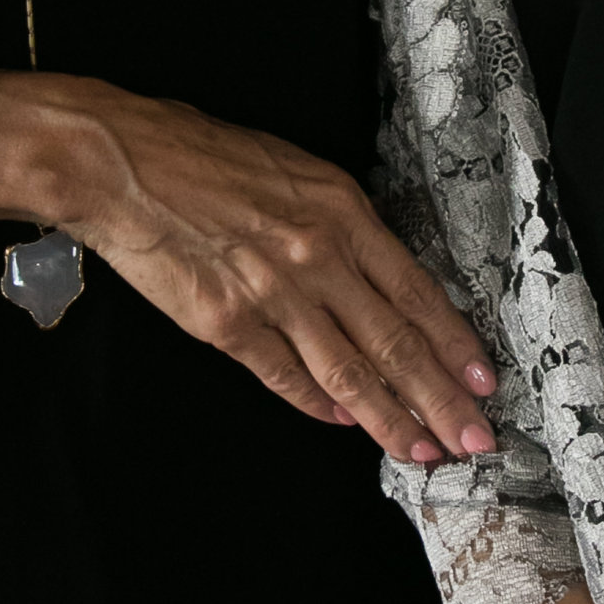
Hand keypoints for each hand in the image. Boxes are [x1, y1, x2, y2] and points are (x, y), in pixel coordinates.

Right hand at [0, 72, 499, 463]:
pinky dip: (316, 402)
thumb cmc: (201, 153)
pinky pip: (284, 373)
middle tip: (475, 438)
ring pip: (348, 370)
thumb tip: (374, 278)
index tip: (484, 380)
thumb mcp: (292, 169)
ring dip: (390, 417)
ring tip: (422, 450)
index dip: (454, 343)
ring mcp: (273, 293)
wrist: (119, 161)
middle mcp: (317, 255)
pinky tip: (344, 423)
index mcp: (342, 210)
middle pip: (395, 342)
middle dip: (441, 398)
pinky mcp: (225, 322)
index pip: (417, 292)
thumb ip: (338, 224)